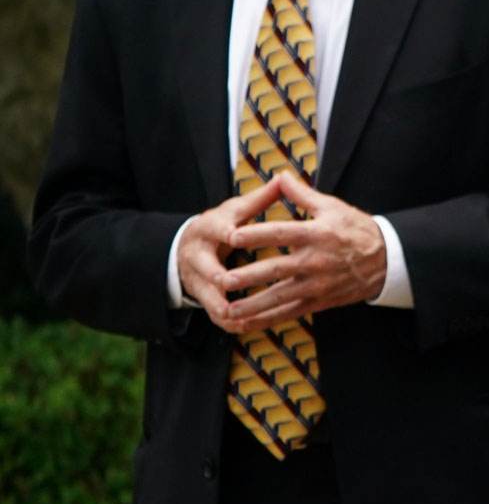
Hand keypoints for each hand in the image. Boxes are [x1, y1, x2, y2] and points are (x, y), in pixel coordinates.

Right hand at [175, 175, 289, 329]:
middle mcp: (197, 254)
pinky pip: (214, 314)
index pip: (216, 229)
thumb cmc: (223, 225)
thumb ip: (259, 199)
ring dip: (221, 305)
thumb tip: (284, 177)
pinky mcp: (202, 296)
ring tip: (240, 315)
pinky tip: (247, 326)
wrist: (188, 245)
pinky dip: (229, 321)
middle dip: (215, 274)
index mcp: (208, 228)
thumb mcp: (235, 210)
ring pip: (206, 295)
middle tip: (228, 282)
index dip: (226, 233)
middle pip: (204, 266)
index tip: (234, 236)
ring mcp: (197, 277)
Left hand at [220, 173, 387, 326]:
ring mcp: (318, 284)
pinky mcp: (320, 301)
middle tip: (222, 279)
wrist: (388, 260)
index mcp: (316, 234)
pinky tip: (247, 323)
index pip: (281, 233)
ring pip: (280, 296)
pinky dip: (268, 319)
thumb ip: (302, 194)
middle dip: (248, 276)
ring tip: (228, 309)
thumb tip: (279, 175)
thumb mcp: (333, 207)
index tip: (231, 236)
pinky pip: (290, 312)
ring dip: (253, 304)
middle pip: (276, 269)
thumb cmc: (357, 230)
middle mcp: (316, 261)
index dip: (256, 235)